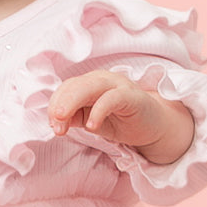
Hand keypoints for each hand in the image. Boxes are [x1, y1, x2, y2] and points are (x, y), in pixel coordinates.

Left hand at [49, 69, 193, 163]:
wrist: (152, 127)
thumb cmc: (120, 121)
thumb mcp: (91, 121)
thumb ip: (74, 118)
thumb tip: (56, 121)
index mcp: (89, 83)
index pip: (66, 88)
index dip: (54, 105)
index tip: (53, 126)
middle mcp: (102, 79)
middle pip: (74, 85)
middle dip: (60, 105)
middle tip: (55, 125)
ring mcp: (118, 85)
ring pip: (89, 87)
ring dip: (72, 104)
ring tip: (63, 123)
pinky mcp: (131, 96)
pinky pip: (111, 99)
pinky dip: (98, 111)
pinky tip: (91, 126)